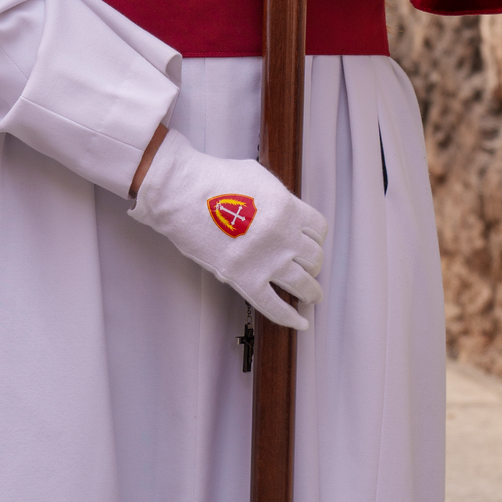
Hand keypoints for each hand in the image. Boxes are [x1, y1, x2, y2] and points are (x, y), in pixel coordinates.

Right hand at [129, 126, 326, 329]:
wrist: (183, 195)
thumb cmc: (214, 180)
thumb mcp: (258, 178)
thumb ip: (278, 198)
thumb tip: (285, 213)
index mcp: (288, 209)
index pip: (319, 230)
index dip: (317, 239)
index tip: (312, 244)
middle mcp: (283, 237)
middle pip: (314, 258)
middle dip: (314, 265)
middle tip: (309, 269)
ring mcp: (266, 261)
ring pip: (303, 284)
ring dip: (311, 292)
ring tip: (311, 296)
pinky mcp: (245, 280)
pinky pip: (275, 307)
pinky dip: (290, 318)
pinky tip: (299, 323)